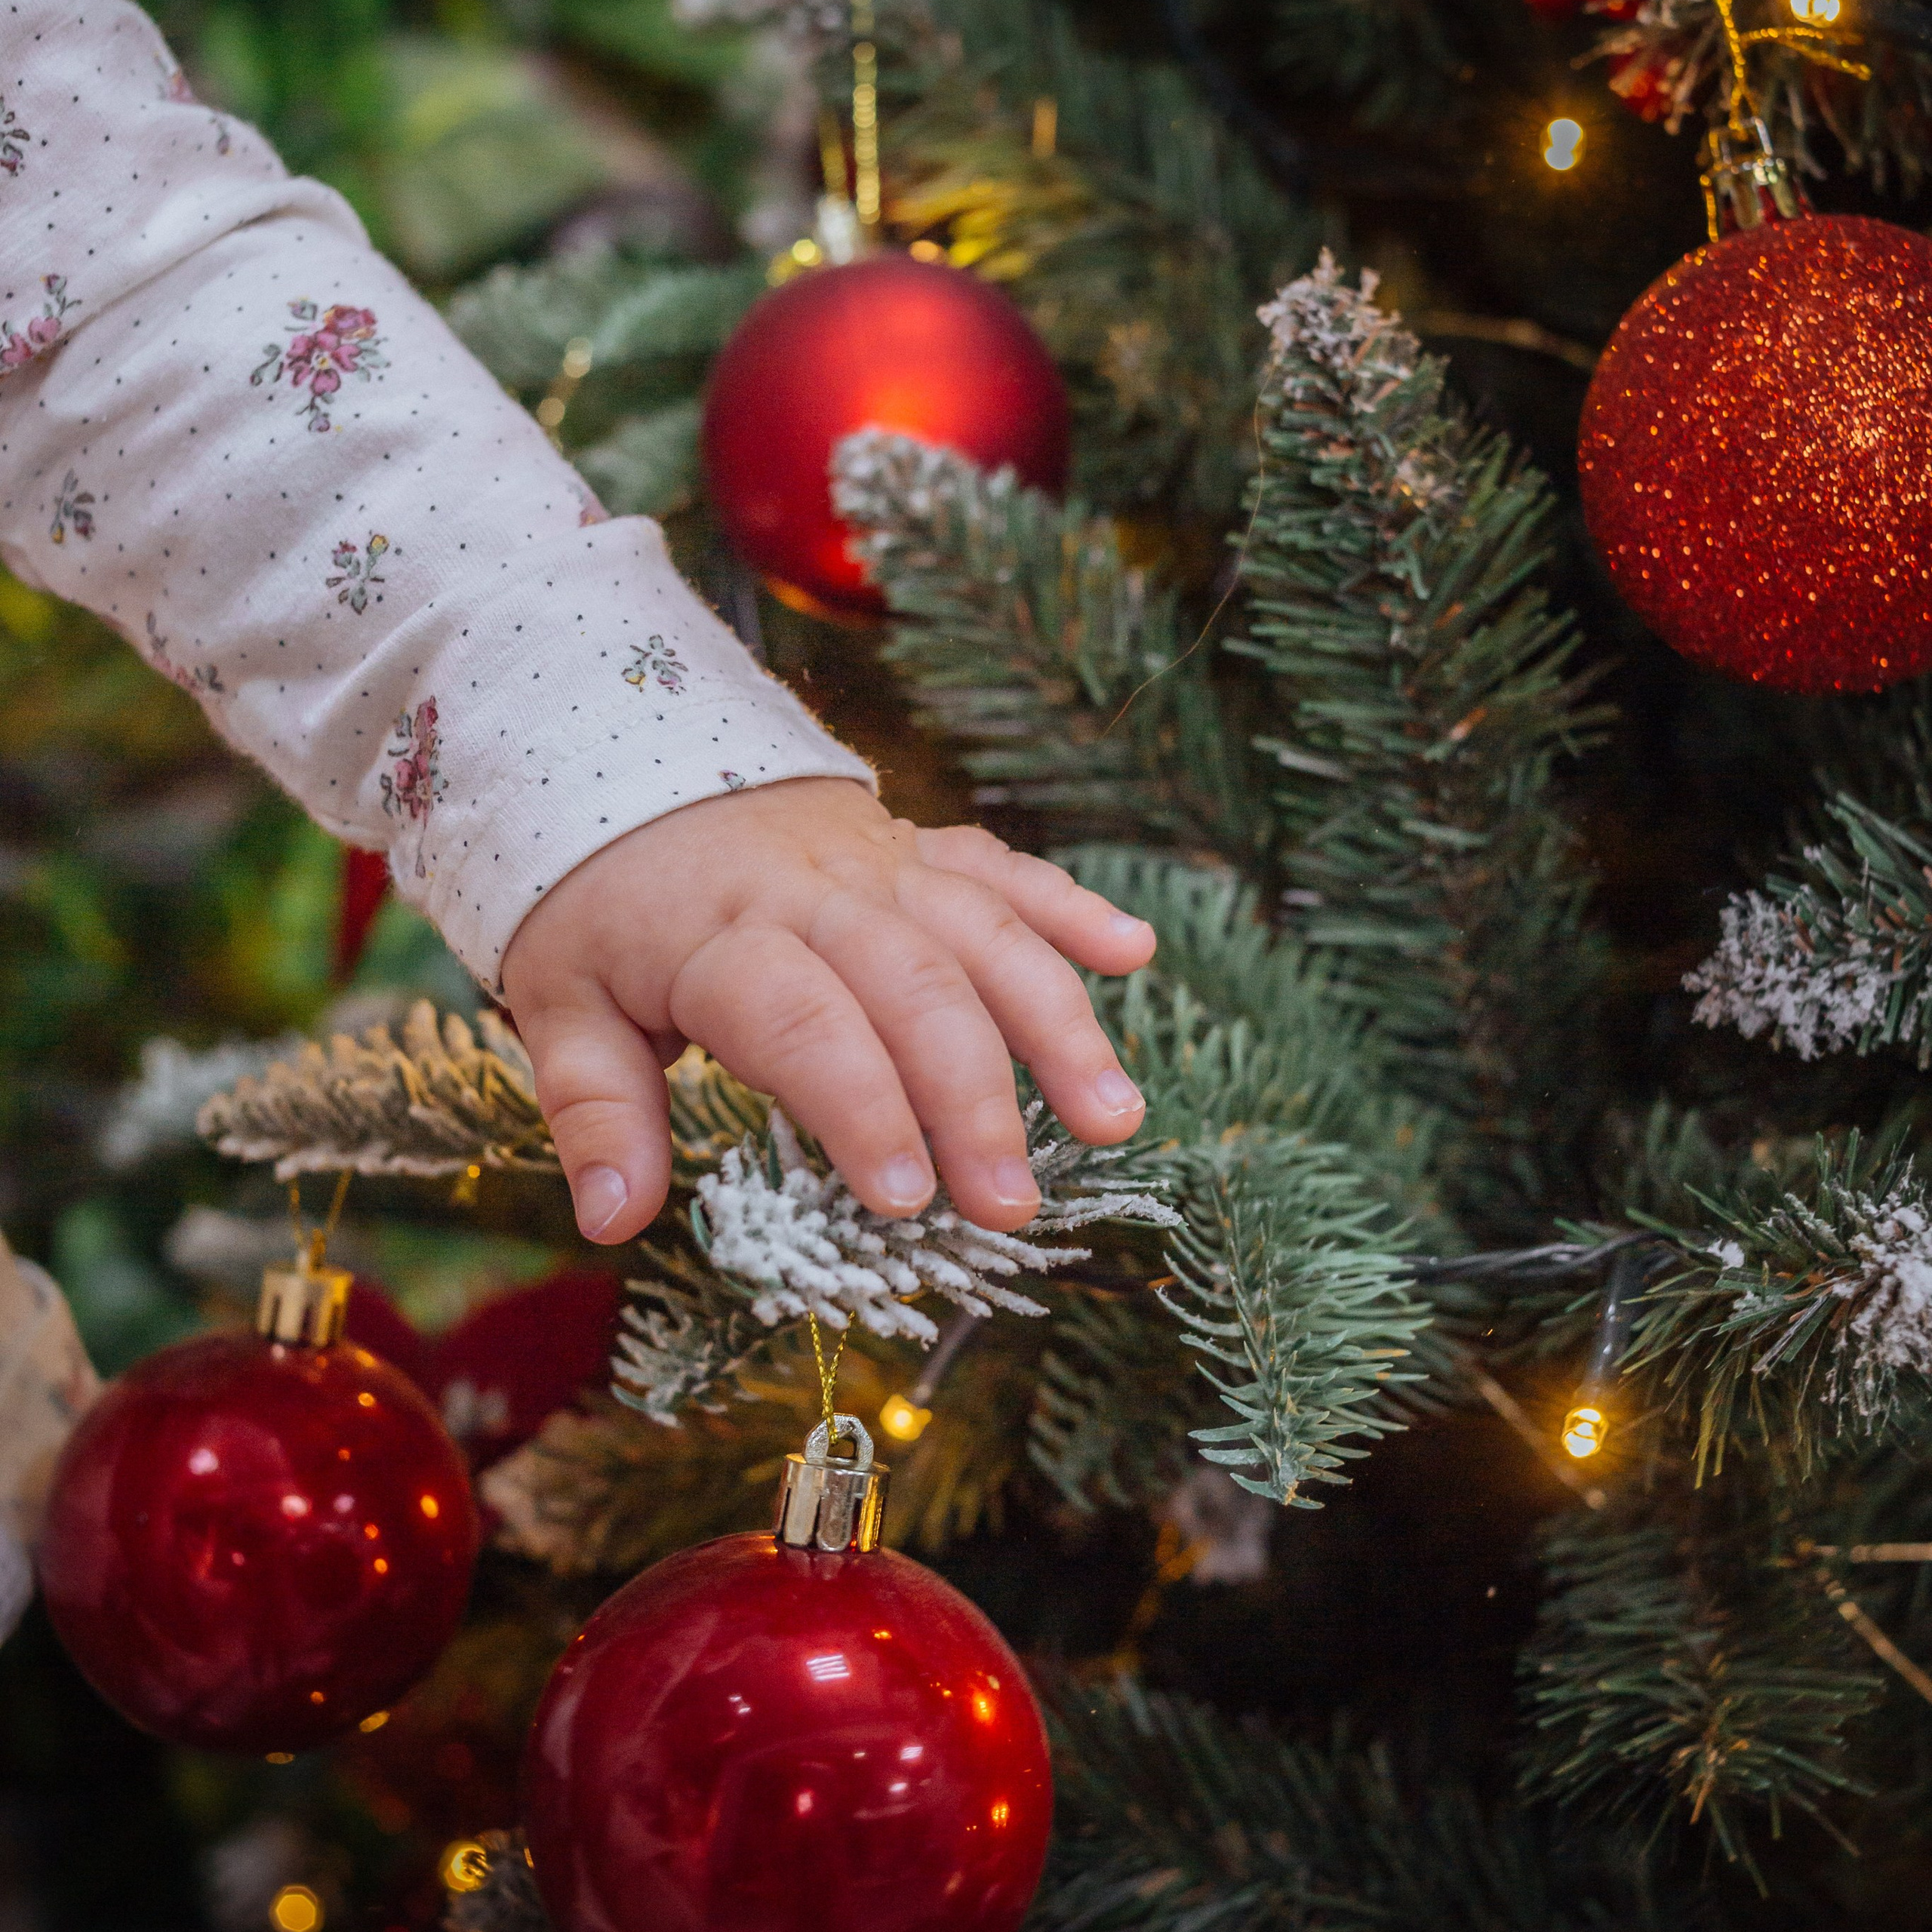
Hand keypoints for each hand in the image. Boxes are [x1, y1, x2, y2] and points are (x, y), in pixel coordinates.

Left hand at [501, 777, 1155, 1241]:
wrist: (623, 748)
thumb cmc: (597, 903)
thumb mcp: (561, 1000)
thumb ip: (596, 1109)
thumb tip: (614, 1217)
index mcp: (721, 937)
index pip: (803, 1025)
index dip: (861, 1109)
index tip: (904, 1200)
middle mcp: (817, 894)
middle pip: (915, 990)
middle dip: (973, 1100)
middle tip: (1012, 1204)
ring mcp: (880, 862)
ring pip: (985, 935)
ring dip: (1056, 1024)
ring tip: (1114, 1116)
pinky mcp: (918, 844)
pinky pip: (1004, 869)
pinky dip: (1070, 907)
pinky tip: (1134, 953)